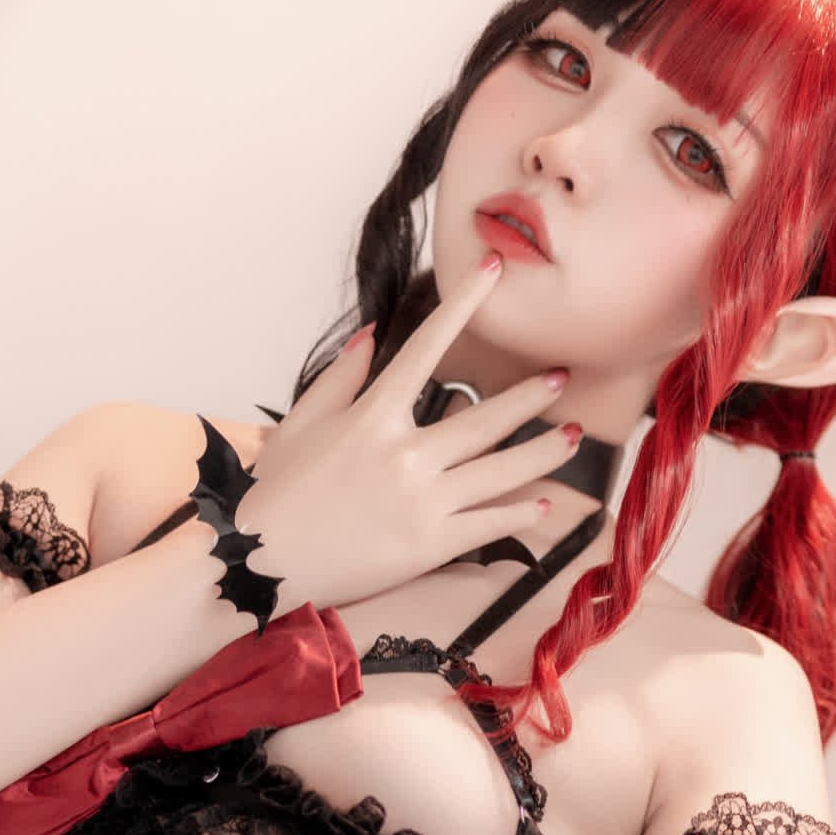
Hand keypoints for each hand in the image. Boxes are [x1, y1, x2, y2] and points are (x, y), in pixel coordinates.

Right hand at [232, 259, 581, 612]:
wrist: (260, 564)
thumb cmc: (275, 496)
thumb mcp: (300, 425)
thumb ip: (340, 378)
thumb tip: (373, 334)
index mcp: (374, 417)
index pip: (430, 346)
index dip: (465, 303)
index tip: (494, 271)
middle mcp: (406, 455)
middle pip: (487, 419)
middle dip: (531, 397)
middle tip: (563, 378)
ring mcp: (422, 502)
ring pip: (501, 471)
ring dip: (543, 451)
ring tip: (574, 436)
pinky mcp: (430, 546)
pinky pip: (488, 525)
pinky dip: (519, 513)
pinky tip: (541, 503)